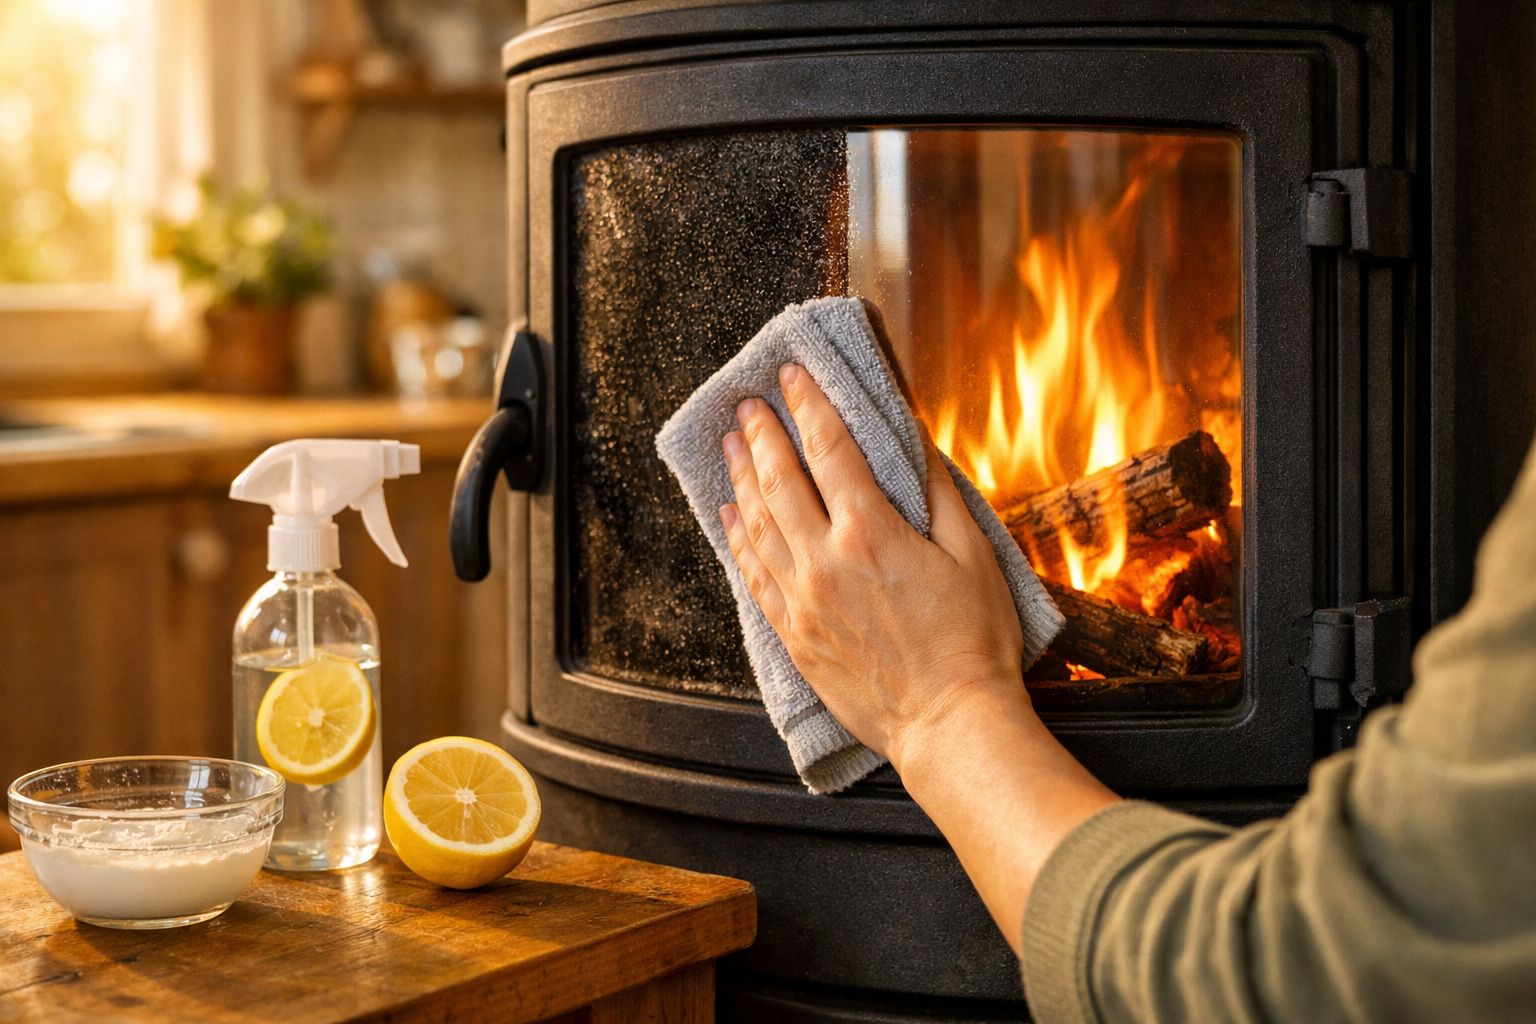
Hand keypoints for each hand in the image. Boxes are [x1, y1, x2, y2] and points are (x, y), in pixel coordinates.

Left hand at [718, 363, 1030, 768]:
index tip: (792, 376)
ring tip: (730, 446)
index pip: (829, 450)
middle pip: (780, 481)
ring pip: (757, 525)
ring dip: (741, 478)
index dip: (808, 406)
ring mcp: (802, 601)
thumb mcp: (973, 554)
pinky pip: (754, 576)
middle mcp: (825, 562)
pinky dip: (738, 539)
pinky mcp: (793, 636)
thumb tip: (912, 439)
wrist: (947, 722)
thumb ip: (936, 491)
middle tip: (747, 404)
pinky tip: (730, 517)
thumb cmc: (971, 642)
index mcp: (871, 533)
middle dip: (762, 435)